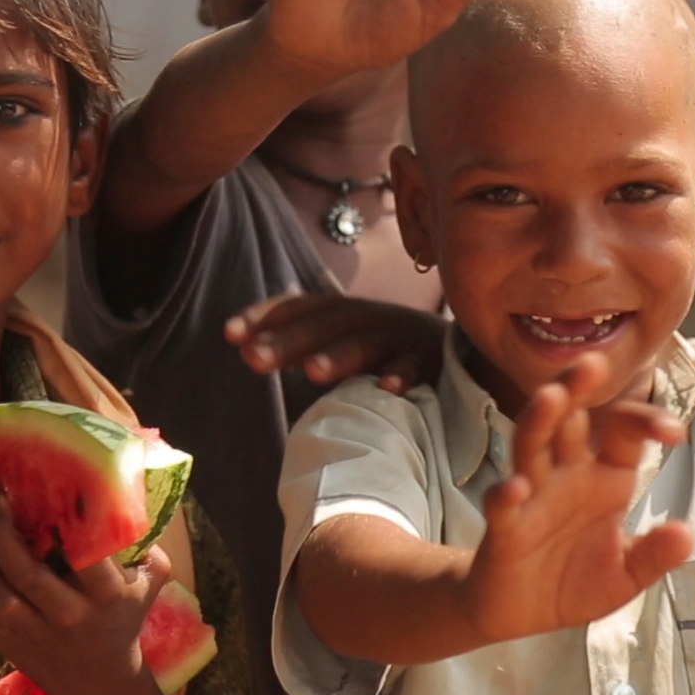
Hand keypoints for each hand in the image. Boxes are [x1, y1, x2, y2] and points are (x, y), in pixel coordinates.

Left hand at [0, 493, 175, 694]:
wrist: (99, 683)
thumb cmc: (121, 621)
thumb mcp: (147, 587)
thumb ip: (150, 550)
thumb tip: (134, 501)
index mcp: (105, 596)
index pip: (89, 560)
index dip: (70, 528)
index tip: (55, 492)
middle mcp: (65, 614)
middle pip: (28, 576)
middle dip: (4, 536)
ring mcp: (29, 631)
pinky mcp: (1, 640)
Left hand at [226, 292, 446, 392]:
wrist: (463, 348)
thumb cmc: (387, 350)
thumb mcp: (344, 341)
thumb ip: (300, 346)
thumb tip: (247, 351)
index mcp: (345, 313)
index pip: (300, 307)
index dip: (266, 316)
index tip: (231, 334)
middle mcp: (370, 318)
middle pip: (326, 325)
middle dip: (290, 340)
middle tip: (254, 357)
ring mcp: (402, 338)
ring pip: (367, 344)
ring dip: (340, 356)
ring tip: (312, 372)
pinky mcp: (433, 360)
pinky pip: (418, 367)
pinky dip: (403, 374)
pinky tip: (387, 387)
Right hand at [460, 353, 692, 640]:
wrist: (519, 613)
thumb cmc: (572, 580)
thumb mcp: (625, 575)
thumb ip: (654, 556)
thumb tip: (686, 535)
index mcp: (603, 477)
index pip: (624, 431)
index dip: (647, 423)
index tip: (674, 433)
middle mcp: (565, 475)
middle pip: (568, 420)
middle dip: (577, 390)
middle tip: (591, 364)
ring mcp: (531, 497)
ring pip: (532, 447)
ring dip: (540, 421)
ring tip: (551, 398)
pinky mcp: (504, 530)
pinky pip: (503, 506)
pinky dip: (507, 495)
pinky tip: (515, 488)